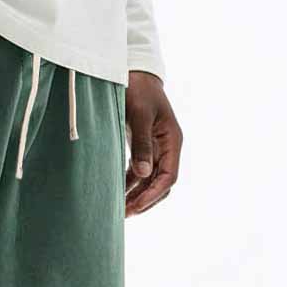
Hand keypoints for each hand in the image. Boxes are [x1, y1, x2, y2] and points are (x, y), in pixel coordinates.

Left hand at [124, 72, 182, 215]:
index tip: (136, 206)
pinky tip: (115, 194)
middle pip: (160, 183)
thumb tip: (142, 174)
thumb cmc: (138, 89)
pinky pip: (137, 172)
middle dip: (144, 200)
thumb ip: (141, 145)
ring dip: (135, 195)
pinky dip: (127, 184)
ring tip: (118, 210)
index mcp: (172, 140)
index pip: (169, 176)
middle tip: (124, 214)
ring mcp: (154, 148)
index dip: (153, 194)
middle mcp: (166, 148)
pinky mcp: (141, 147)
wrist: (133, 72)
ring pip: (148, 181)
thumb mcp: (139, 115)